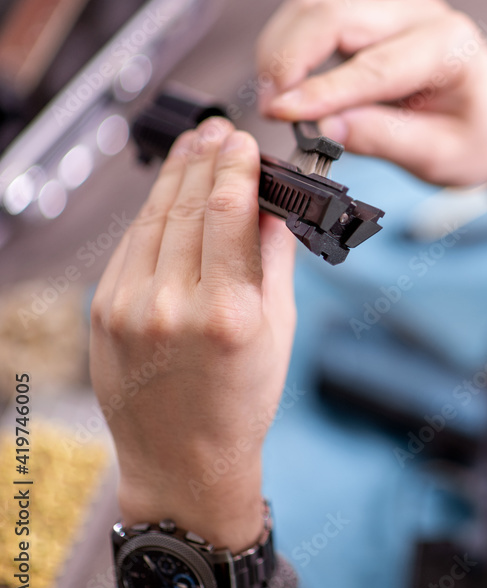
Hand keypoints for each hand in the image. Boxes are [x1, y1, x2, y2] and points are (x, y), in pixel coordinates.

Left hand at [89, 118, 296, 549]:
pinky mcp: (104, 311)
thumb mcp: (279, 331)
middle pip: (189, 207)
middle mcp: (176, 306)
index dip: (236, 167)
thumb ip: (274, 262)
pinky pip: (132, 246)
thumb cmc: (241, 402)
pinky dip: (152, 213)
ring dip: (176, 176)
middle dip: (206, 159)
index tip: (244, 140)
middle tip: (219, 130)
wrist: (184, 458)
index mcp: (231, 314)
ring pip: (155, 219)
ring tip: (195, 147)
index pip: (230, 213)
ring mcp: (132, 308)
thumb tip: (273, 208)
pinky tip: (168, 194)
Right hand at [256, 0, 486, 244]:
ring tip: (274, 102)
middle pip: (332, 16)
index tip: (280, 113)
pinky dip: (290, 50)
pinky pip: (316, 21)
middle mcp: (419, 15)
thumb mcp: (439, 156)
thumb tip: (325, 128)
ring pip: (314, 10)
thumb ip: (384, 139)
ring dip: (281, 50)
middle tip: (270, 109)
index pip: (372, 65)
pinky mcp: (371, 20)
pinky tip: (286, 88)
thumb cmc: (478, 140)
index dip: (321, 90)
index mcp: (449, 45)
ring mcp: (392, 12)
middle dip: (287, 59)